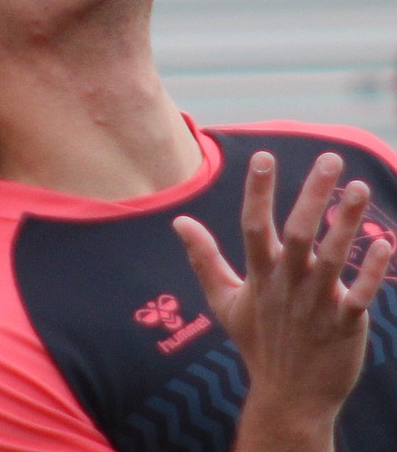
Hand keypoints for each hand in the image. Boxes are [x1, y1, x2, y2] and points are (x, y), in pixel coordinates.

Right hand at [173, 151, 391, 450]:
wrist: (290, 400)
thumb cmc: (258, 343)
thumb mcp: (224, 301)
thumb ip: (204, 258)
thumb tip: (179, 221)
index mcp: (259, 275)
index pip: (254, 225)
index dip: (258, 191)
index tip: (263, 156)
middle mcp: (287, 285)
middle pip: (297, 234)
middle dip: (313, 195)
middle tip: (330, 159)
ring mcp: (316, 306)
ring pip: (332, 259)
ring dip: (346, 224)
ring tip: (358, 187)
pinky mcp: (344, 327)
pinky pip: (359, 297)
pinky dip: (372, 272)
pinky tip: (384, 243)